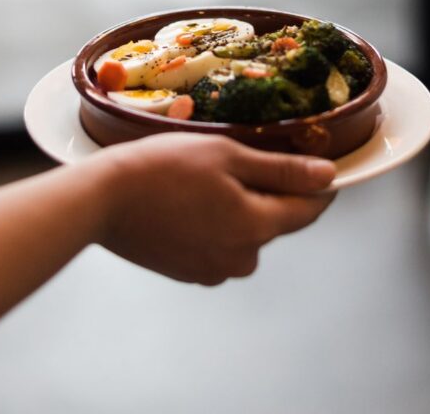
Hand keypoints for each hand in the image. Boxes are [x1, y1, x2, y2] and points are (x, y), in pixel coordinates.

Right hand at [94, 133, 335, 284]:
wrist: (100, 199)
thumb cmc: (162, 167)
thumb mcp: (228, 155)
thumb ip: (282, 170)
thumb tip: (329, 177)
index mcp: (256, 227)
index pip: (308, 209)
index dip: (319, 184)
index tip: (319, 162)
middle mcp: (241, 259)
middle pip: (274, 222)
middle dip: (266, 192)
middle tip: (240, 158)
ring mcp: (213, 270)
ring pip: (244, 235)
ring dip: (237, 209)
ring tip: (205, 179)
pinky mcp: (188, 273)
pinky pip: (217, 246)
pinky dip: (212, 225)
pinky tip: (187, 202)